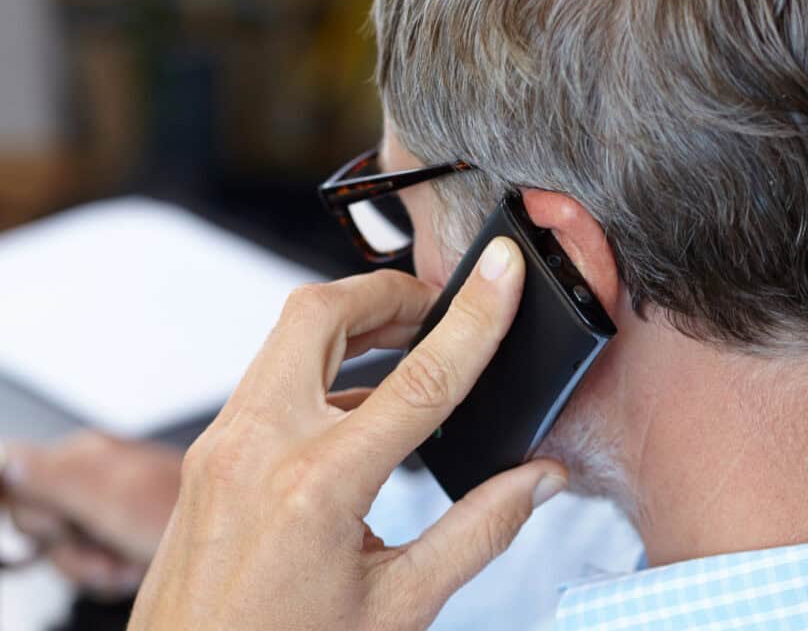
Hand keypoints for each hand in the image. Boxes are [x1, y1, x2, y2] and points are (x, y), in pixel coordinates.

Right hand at [2, 433, 181, 595]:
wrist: (239, 538)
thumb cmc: (186, 514)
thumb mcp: (113, 498)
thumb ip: (52, 477)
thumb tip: (5, 459)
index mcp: (84, 453)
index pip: (14, 474)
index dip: (30, 511)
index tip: (60, 526)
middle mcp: (92, 473)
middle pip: (34, 519)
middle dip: (68, 546)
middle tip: (107, 545)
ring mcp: (108, 504)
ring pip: (63, 547)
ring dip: (94, 563)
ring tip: (130, 556)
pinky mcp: (121, 531)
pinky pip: (91, 561)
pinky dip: (111, 571)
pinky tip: (136, 563)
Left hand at [127, 238, 567, 630]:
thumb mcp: (399, 607)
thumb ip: (479, 532)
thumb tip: (536, 480)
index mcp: (317, 488)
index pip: (419, 380)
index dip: (473, 319)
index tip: (502, 274)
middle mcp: (257, 449)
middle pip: (320, 313)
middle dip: (387, 291)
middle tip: (436, 304)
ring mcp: (221, 447)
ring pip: (285, 337)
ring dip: (350, 322)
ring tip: (406, 340)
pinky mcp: (207, 456)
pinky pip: (266, 378)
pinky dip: (319, 366)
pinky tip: (357, 400)